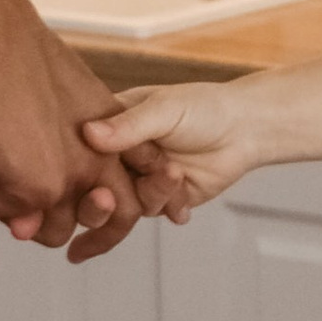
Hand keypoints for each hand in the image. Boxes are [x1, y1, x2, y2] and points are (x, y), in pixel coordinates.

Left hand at [0, 1, 146, 283]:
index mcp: (45, 188)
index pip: (35, 229)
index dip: (4, 216)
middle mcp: (83, 167)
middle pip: (75, 219)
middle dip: (44, 215)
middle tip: (8, 192)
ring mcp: (101, 136)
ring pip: (114, 192)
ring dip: (93, 202)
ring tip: (57, 185)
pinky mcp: (106, 107)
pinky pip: (127, 151)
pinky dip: (116, 166)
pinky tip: (89, 157)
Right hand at [80, 80, 269, 215]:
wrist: (245, 129)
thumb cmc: (202, 107)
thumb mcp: (164, 109)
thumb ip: (128, 125)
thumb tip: (88, 134)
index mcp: (107, 125)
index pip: (77, 151)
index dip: (76, 168)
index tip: (84, 175)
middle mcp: (117, 155)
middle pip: (90, 188)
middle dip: (97, 202)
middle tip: (107, 199)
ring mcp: (137, 179)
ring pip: (123, 205)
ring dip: (151, 194)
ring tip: (176, 174)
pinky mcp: (160, 199)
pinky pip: (153, 213)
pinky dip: (170, 207)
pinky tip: (183, 202)